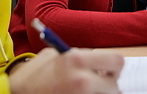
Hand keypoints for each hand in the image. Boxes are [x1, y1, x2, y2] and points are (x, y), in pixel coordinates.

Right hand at [9, 48, 123, 93]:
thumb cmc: (30, 77)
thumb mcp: (51, 56)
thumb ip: (75, 55)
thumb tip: (92, 61)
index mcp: (77, 60)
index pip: (116, 61)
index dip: (112, 66)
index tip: (105, 70)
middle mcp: (83, 80)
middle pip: (115, 85)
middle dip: (109, 85)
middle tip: (98, 85)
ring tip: (84, 92)